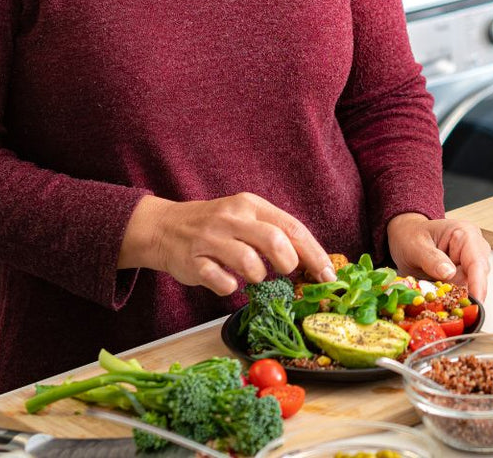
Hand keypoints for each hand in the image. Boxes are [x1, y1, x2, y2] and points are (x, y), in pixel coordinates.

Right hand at [119, 193, 335, 295]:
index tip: (328, 275)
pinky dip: (230, 287)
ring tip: (253, 276)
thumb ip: (275, 234)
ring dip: (258, 277)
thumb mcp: (246, 218)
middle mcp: (232, 218)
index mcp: (251, 205)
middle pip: (274, 240)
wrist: (164, 227)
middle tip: (286, 272)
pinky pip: (221, 281)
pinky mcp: (193, 262)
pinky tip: (227, 282)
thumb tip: (313, 263)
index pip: (292, 227)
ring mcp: (211, 239)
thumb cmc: (217, 228)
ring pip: (248, 262)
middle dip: (288, 263)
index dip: (314, 254)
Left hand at [387, 212, 490, 299]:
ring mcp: (470, 260)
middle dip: (464, 291)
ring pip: (472, 284)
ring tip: (436, 294)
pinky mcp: (464, 272)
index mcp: (465, 233)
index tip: (476, 301)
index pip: (476, 261)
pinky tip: (440, 296)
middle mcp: (473, 247)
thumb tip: (449, 274)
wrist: (406, 236)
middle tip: (446, 303)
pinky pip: (464, 287)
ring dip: (456, 293)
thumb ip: (431, 259)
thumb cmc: (411, 236)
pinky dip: (453, 294)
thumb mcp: (415, 246)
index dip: (478, 283)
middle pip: (479, 275)